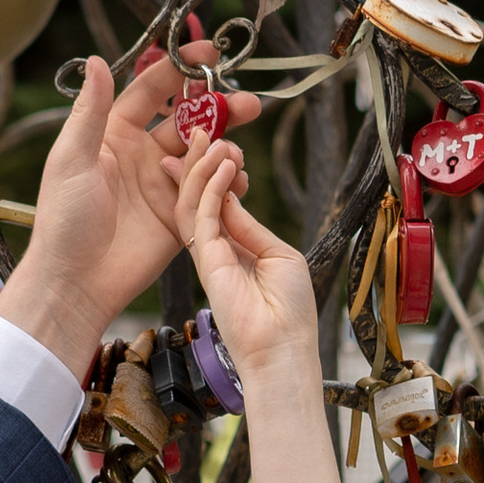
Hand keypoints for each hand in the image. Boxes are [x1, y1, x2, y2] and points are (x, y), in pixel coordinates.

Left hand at [0, 55, 255, 379]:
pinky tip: (238, 179)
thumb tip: (98, 60)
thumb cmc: (64, 220)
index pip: (152, 91)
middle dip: (220, 107)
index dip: (180, 68)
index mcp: (114, 134)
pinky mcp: (180, 216)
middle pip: (189, 119)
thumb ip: (91, 110)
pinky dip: (228, 182)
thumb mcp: (72, 159)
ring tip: (235, 153)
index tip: (210, 51)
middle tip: (249, 104)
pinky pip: (211, 191)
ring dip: (226, 147)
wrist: (75, 282)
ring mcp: (163, 185)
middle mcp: (142, 155)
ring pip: (205, 154)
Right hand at [176, 130, 316, 386]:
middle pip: (197, 200)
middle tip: (197, 132)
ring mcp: (208, 257)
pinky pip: (203, 215)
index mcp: (236, 251)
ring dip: (201, 169)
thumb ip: (250, 226)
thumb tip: (230, 194)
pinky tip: (225, 165)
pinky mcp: (206, 261)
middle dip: (195, 166)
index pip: (218, 205)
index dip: (214, 176)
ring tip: (210, 138)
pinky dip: (212, 187)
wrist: (283, 350)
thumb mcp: (277, 256)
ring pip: (193, 204)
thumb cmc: (290, 313)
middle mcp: (217, 252)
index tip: (214, 146)